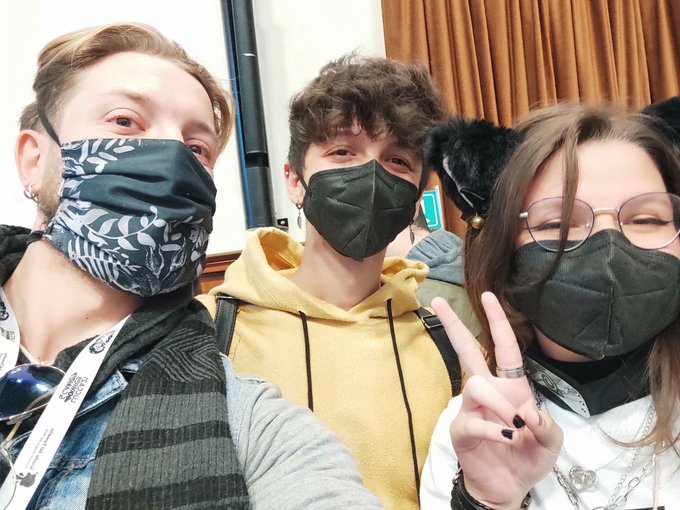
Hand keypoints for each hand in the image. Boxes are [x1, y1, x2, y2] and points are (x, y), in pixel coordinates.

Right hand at [431, 292, 562, 509]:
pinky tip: (506, 438)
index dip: (497, 321)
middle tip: (438, 301)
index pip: (504, 347)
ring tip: (515, 426)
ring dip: (500, 403)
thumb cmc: (528, 458)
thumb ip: (547, 426)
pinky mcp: (462, 430)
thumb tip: (527, 412)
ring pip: (476, 385)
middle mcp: (488, 392)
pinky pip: (473, 420)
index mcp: (511, 387)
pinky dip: (494, 429)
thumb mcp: (551, 443)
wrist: (509, 489)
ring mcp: (471, 409)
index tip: (489, 296)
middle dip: (453, 325)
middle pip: (467, 350)